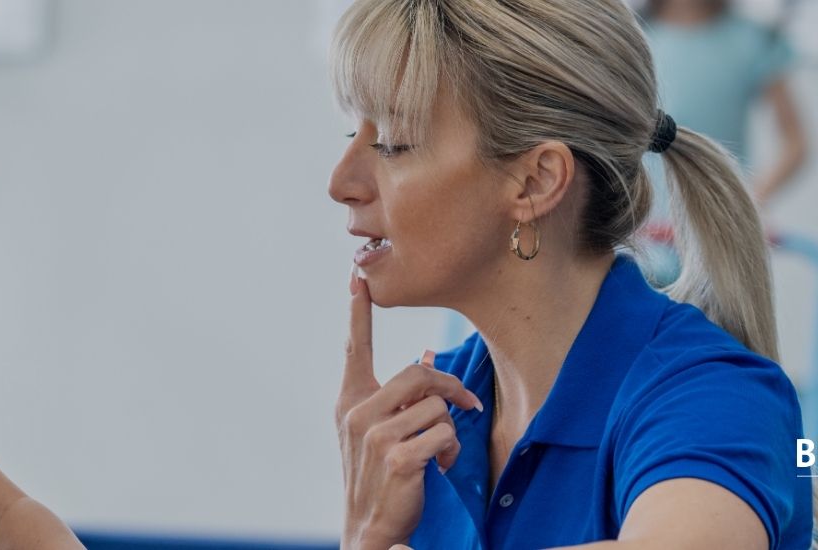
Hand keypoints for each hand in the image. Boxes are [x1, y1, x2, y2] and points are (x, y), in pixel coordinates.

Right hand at [338, 272, 482, 549]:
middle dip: (450, 388)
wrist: (369, 529)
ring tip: (436, 454)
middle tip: (468, 403)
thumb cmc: (379, 479)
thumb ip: (399, 398)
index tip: (357, 277)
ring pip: (436, 408)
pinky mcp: (398, 457)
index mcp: (349, 402)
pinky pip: (444, 434)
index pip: (355, 348)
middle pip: (418, 374)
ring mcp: (375, 436)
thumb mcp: (382, 433)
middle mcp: (356, 413)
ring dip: (448, 431)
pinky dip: (450, 452)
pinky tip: (436, 469)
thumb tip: (426, 355)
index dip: (358, 311)